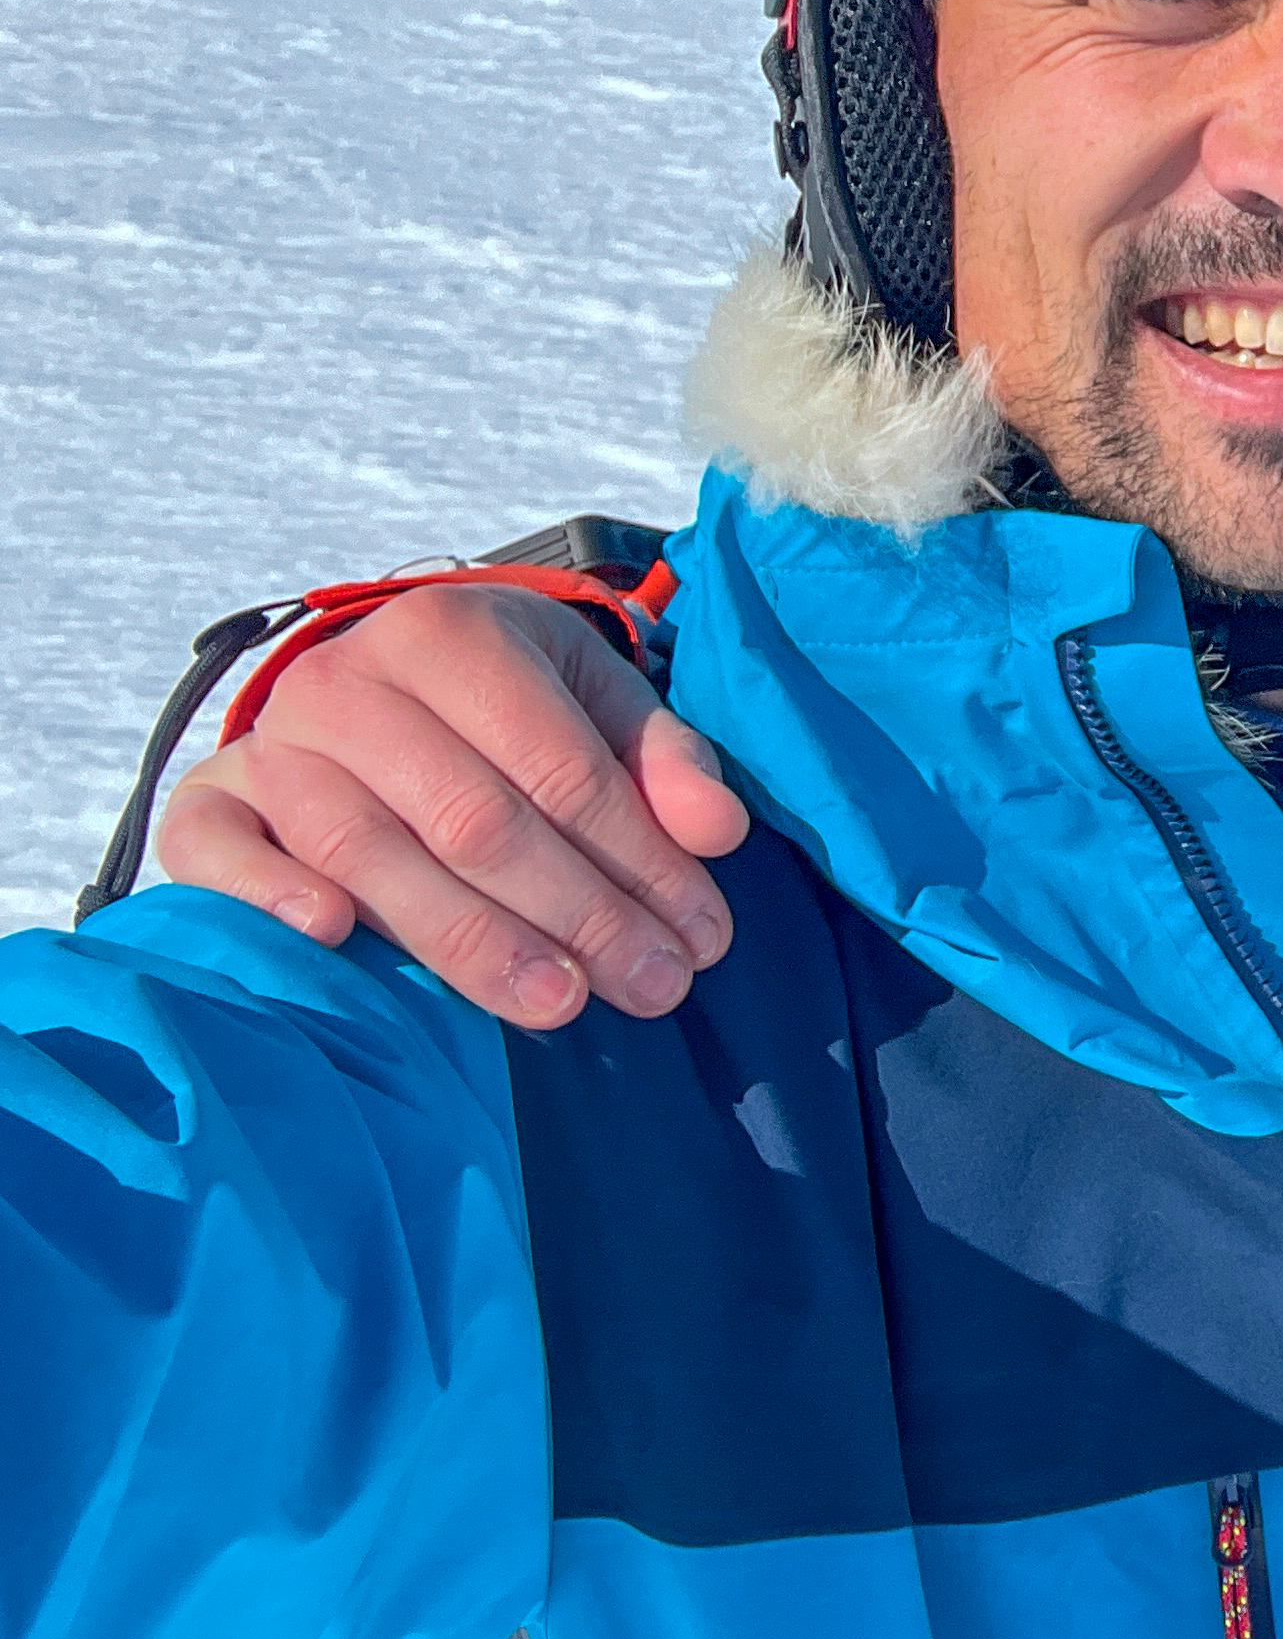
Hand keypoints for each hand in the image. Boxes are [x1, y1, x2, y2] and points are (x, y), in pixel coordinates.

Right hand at [155, 583, 751, 1027]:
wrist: (365, 683)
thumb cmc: (501, 702)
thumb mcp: (592, 699)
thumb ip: (660, 760)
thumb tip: (718, 832)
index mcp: (451, 635)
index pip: (560, 767)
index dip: (639, 860)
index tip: (701, 936)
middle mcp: (348, 683)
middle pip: (474, 819)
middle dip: (577, 913)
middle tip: (652, 987)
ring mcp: (268, 744)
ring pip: (367, 852)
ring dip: (469, 940)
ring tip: (560, 1004)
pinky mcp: (208, 804)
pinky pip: (216, 853)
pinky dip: (269, 895)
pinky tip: (335, 941)